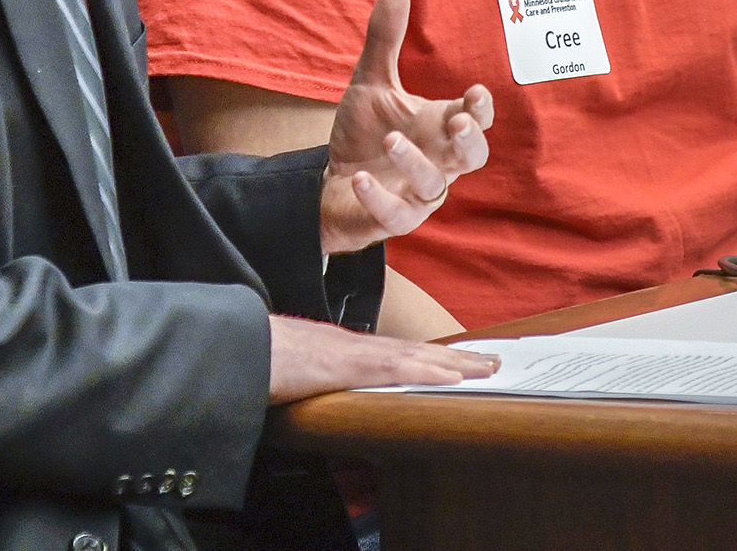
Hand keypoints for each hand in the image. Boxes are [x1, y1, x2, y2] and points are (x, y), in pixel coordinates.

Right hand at [268, 314, 497, 403]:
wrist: (241, 346)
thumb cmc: (264, 359)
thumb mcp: (301, 371)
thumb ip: (320, 378)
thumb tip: (326, 390)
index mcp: (351, 351)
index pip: (404, 354)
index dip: (436, 357)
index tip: (463, 362)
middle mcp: (361, 347)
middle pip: (421, 352)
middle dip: (459, 358)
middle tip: (495, 362)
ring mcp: (358, 354)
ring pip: (419, 357)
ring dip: (457, 363)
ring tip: (488, 367)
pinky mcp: (352, 365)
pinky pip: (398, 368)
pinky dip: (428, 371)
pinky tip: (453, 376)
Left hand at [320, 0, 492, 252]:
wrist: (333, 183)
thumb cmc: (365, 133)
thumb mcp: (372, 83)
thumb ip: (386, 40)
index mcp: (440, 128)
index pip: (475, 119)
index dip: (480, 109)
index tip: (475, 92)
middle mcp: (437, 161)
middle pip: (474, 157)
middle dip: (471, 141)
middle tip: (459, 123)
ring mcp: (417, 193)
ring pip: (434, 186)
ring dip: (416, 163)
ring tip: (389, 140)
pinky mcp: (394, 218)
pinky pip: (396, 215)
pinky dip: (379, 199)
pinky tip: (360, 179)